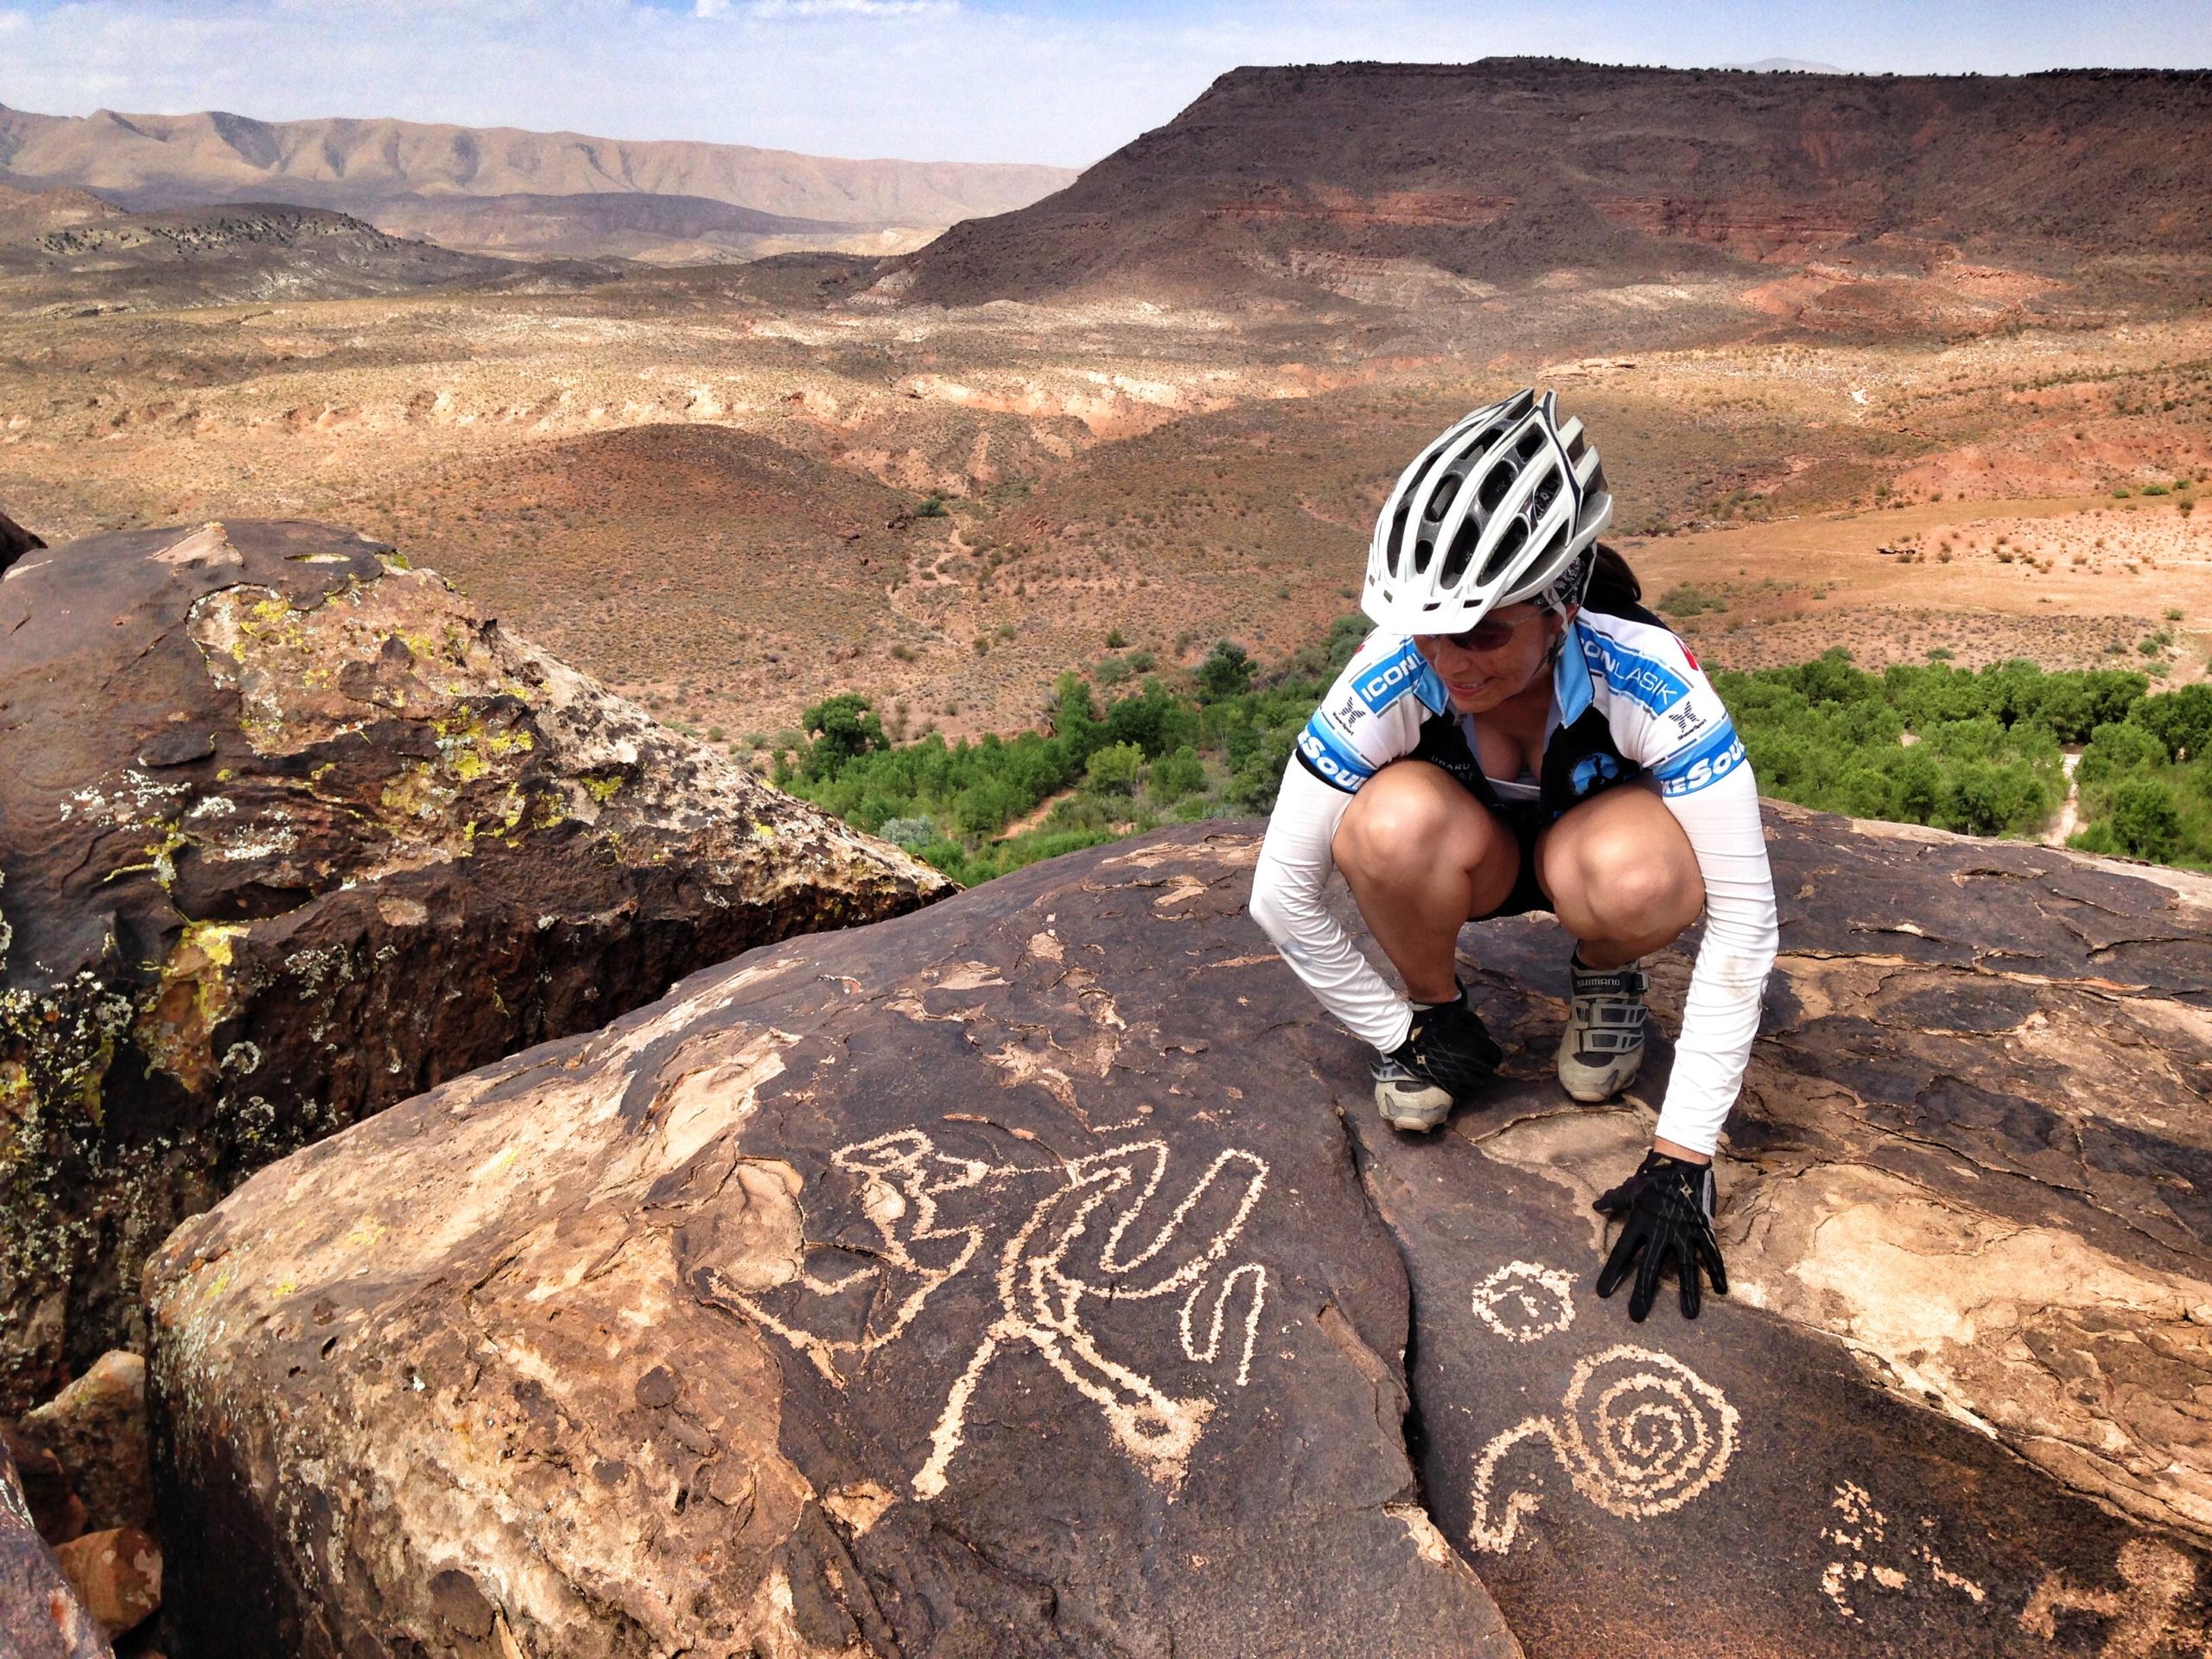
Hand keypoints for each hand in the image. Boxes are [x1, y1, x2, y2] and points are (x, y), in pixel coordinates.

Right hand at [1396, 985, 1502, 1100]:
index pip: (1496, 1056)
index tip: (1487, 1053)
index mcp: (1475, 1044)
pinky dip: (1466, 1088)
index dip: (1493, 1054)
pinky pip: (1464, 1092)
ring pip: (1478, 1083)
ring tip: (1470, 1072)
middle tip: (1478, 1062)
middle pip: (1488, 1071)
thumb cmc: (1434, 1022)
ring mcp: (1459, 1075)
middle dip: (1485, 1066)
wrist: (1409, 1037)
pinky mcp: (1447, 1084)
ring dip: (1477, 1078)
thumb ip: (1476, 1024)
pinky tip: (1461, 1082)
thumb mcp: (1457, 1014)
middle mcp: (1471, 1062)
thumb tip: (1487, 1037)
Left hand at [1593, 1151, 1726, 1321]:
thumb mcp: (1630, 1189)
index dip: (1612, 1273)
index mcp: (1639, 1223)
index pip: (1622, 1253)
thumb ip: (1614, 1200)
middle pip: (1650, 1268)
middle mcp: (1661, 1232)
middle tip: (1637, 1317)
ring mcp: (1684, 1232)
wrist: (1682, 1160)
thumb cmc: (1653, 1175)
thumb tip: (1596, 1206)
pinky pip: (1712, 1254)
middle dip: (1643, 1293)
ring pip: (1685, 1267)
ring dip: (1688, 1292)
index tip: (1603, 1293)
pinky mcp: (1703, 1229)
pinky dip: (1718, 1271)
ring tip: (1690, 1315)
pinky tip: (1723, 1290)